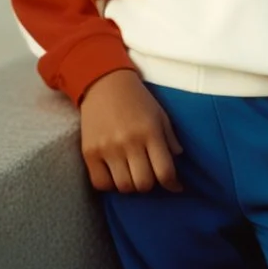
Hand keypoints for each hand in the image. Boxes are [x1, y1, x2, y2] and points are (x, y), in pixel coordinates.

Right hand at [79, 69, 183, 193]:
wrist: (103, 81)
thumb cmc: (136, 98)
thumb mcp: (159, 114)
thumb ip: (170, 138)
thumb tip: (177, 160)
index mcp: (150, 132)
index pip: (165, 172)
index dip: (172, 184)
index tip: (174, 185)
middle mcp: (129, 142)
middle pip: (144, 184)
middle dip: (150, 184)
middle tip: (149, 175)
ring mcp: (107, 148)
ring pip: (124, 187)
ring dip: (131, 185)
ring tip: (131, 174)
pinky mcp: (89, 152)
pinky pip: (100, 183)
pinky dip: (110, 184)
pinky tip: (114, 174)